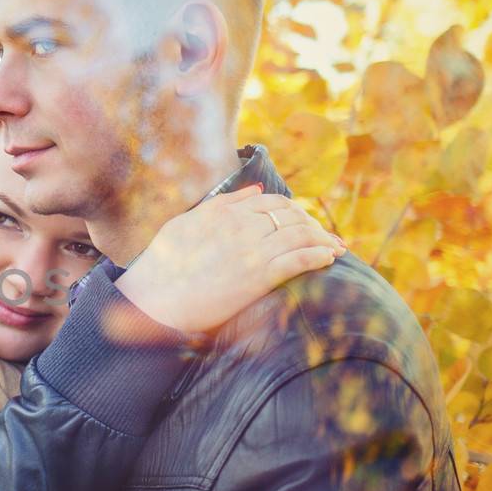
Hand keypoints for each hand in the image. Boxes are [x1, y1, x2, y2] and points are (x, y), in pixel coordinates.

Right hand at [115, 184, 345, 333]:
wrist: (155, 300)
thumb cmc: (164, 266)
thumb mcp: (185, 223)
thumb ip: (220, 204)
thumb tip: (254, 190)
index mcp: (226, 212)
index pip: (272, 202)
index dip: (293, 210)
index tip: (303, 221)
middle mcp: (243, 226)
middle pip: (292, 217)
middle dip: (313, 225)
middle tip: (327, 237)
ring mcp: (252, 251)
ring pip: (301, 235)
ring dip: (323, 240)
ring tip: (336, 248)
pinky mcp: (259, 276)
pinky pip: (299, 260)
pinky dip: (318, 256)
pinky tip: (329, 259)